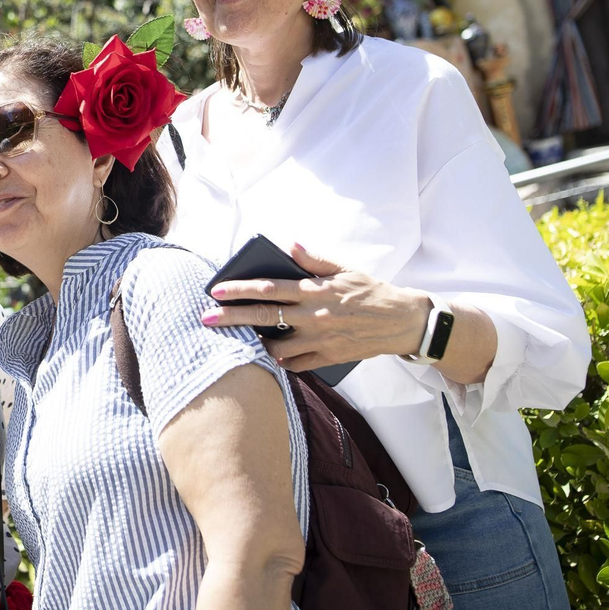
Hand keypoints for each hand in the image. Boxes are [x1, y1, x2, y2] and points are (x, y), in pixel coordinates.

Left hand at [203, 243, 429, 370]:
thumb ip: (314, 260)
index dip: (240, 290)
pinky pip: (296, 363)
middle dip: (231, 318)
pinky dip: (281, 360)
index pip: (269, 288)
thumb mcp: (344, 269)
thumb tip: (289, 246)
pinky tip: (272, 354)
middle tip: (206, 319)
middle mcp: (314, 316)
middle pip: (263, 318)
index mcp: (315, 291)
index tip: (216, 291)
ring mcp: (320, 339)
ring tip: (239, 338)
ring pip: (276, 346)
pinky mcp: (329, 357)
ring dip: (255, 343)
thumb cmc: (371, 291)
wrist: (402, 321)